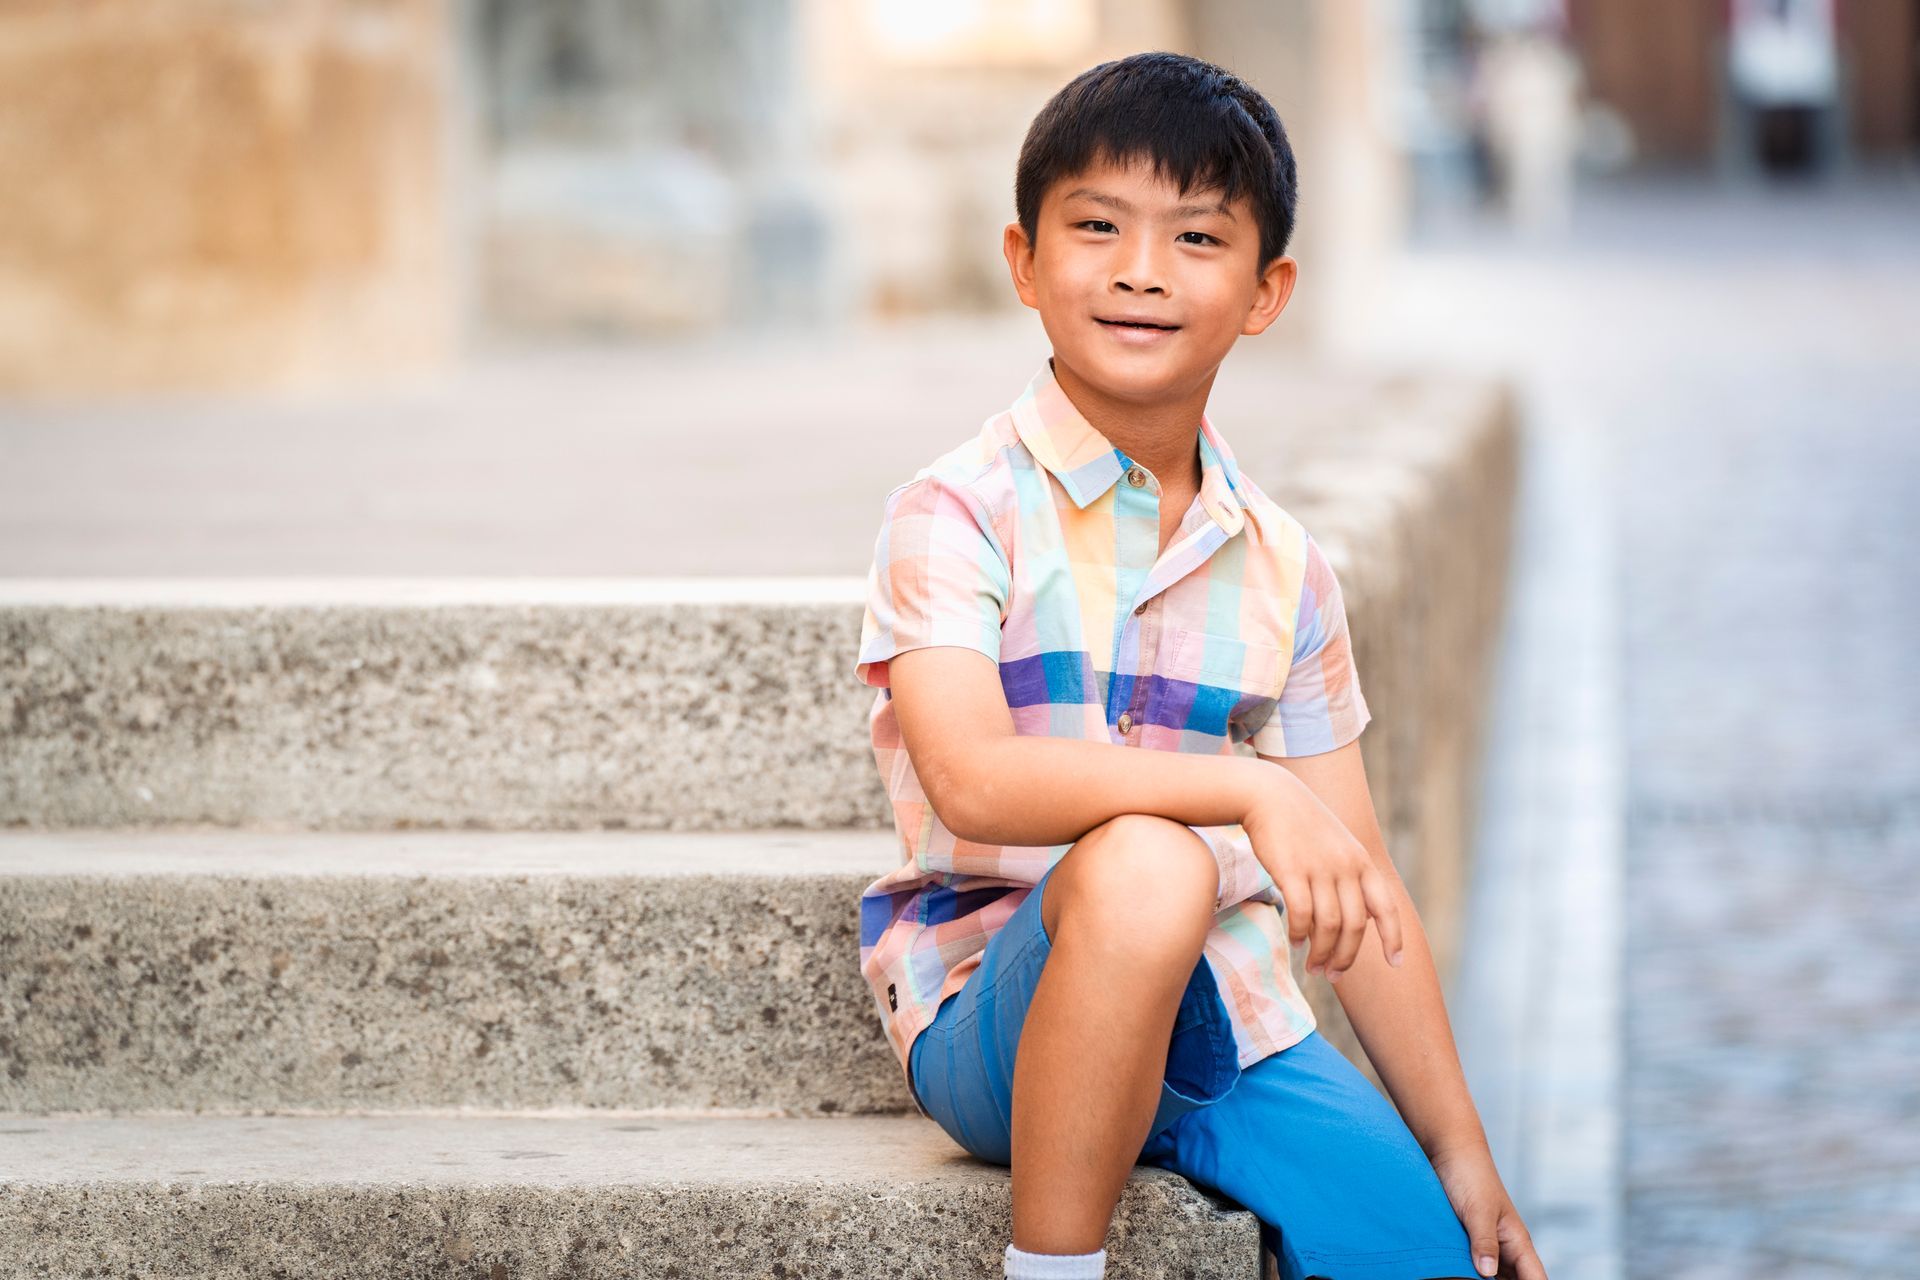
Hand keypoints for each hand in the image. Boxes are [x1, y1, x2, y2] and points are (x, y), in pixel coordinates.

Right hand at [1240, 773, 1402, 981]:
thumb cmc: (1302, 824)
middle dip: (1346, 957)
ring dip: (1322, 953)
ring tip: (1314, 968)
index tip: (1396, 964)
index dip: (1393, 939)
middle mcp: (1346, 867)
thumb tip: (1358, 916)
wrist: (1270, 795)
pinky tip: (1295, 943)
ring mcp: (1319, 868)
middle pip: (1356, 926)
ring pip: (1328, 926)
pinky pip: (1301, 914)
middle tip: (1334, 976)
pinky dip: (1300, 934)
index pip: (1387, 908)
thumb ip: (1350, 875)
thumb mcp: (1338, 845)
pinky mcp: (1291, 871)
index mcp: (1362, 862)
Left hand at [1428, 1143, 1547, 1279]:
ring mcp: (1487, 1245)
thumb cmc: (1470, 1175)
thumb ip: (1484, 1241)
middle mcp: (1506, 1247)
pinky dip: (1471, 1273)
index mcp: (1517, 1241)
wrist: (1450, 1150)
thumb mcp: (1478, 1210)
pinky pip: (1474, 1267)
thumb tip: (1487, 1272)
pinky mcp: (1468, 1241)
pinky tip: (1458, 1275)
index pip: (1535, 1279)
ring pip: (1494, 1276)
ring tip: (1467, 1279)